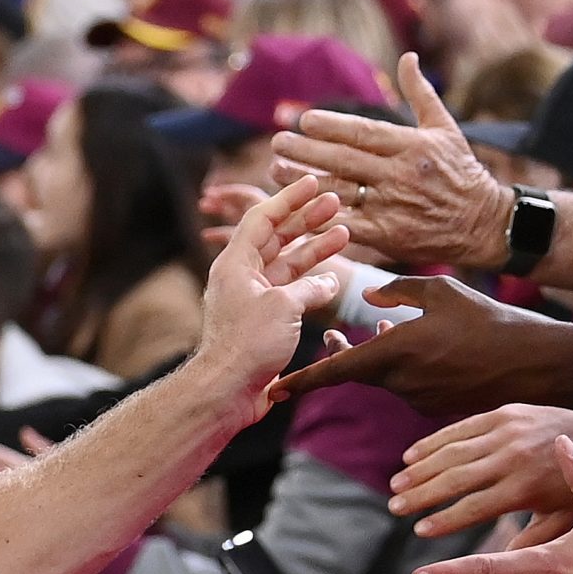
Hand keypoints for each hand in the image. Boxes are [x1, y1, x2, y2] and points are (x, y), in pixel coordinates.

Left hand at [195, 176, 349, 412]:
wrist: (227, 391)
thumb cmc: (247, 345)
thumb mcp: (284, 306)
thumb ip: (310, 286)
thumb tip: (327, 282)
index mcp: (235, 264)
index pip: (262, 218)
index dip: (288, 198)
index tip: (313, 182)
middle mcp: (241, 277)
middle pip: (276, 238)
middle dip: (306, 219)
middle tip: (336, 202)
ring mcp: (253, 299)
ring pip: (286, 264)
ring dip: (314, 248)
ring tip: (345, 232)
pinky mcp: (263, 320)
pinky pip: (290, 290)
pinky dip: (311, 281)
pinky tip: (335, 276)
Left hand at [267, 274, 572, 414]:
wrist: (531, 362)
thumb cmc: (487, 320)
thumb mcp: (441, 292)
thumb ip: (398, 290)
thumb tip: (367, 295)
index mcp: (393, 355)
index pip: (333, 372)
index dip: (300, 381)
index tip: (273, 390)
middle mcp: (398, 383)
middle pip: (354, 371)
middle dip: (340, 355)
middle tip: (330, 335)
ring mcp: (415, 397)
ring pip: (381, 376)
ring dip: (376, 355)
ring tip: (385, 328)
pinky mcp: (431, 405)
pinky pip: (405, 384)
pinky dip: (402, 366)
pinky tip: (420, 346)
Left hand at [269, 52, 511, 268]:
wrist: (481, 223)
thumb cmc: (459, 171)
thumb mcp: (445, 128)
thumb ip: (420, 94)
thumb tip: (407, 58)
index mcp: (412, 146)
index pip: (364, 133)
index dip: (331, 126)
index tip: (303, 119)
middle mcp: (399, 174)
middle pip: (343, 161)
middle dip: (306, 151)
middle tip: (277, 142)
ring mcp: (391, 206)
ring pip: (338, 191)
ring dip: (303, 182)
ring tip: (275, 171)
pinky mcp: (385, 235)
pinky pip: (345, 225)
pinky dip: (319, 217)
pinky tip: (293, 210)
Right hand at [384, 403, 572, 539]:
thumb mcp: (563, 517)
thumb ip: (531, 541)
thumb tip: (498, 571)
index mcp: (526, 488)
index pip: (475, 507)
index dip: (445, 520)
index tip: (420, 532)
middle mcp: (512, 459)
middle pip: (455, 480)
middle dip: (421, 496)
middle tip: (394, 508)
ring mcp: (505, 434)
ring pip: (451, 454)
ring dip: (419, 470)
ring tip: (395, 486)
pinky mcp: (501, 414)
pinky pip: (459, 429)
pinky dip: (432, 443)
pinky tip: (410, 456)